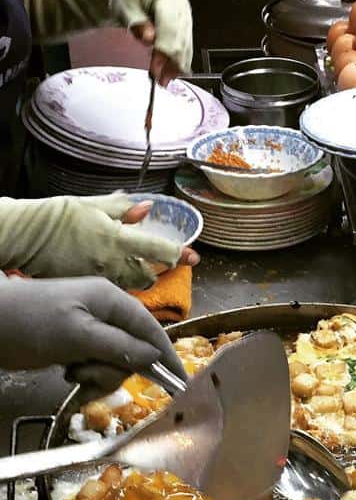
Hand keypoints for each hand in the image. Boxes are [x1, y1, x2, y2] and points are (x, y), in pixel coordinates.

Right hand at [0, 194, 192, 289]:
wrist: (21, 235)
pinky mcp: (86, 291)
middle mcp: (111, 263)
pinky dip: (115, 288)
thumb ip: (124, 209)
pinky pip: (109, 293)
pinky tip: (109, 278)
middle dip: (154, 272)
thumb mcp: (92, 205)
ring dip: (135, 280)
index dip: (178, 254)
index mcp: (116, 238)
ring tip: (131, 269)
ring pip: (130, 288)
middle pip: (148, 277)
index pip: (159, 250)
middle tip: (155, 265)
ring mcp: (98, 280)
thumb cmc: (55, 216)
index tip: (191, 256)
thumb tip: (149, 207)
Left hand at [0, 277, 185, 394]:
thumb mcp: (78, 336)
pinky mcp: (78, 343)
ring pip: (117, 361)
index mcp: (112, 300)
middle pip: (136, 350)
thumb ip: (120, 346)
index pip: (152, 330)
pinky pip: (99, 365)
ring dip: (99, 374)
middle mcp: (106, 313)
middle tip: (89, 372)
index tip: (180, 382)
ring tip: (74, 372)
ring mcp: (91, 328)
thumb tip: (155, 357)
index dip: (167, 356)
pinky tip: (68, 372)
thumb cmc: (29, 323)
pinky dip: (88, 375)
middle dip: (116, 368)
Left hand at [122, 0, 192, 84]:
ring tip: (164, 80)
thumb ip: (136, 22)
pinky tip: (170, 73)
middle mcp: (182, 9)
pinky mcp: (185, 29)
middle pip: (181, 42)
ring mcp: (186, 19)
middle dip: (171, 64)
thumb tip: (149, 39)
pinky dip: (177, 63)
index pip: (170, 31)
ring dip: (175, 67)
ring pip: (186, 49)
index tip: (155, 72)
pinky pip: (185, 49)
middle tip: (160, 81)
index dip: (164, 53)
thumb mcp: (125, 4)